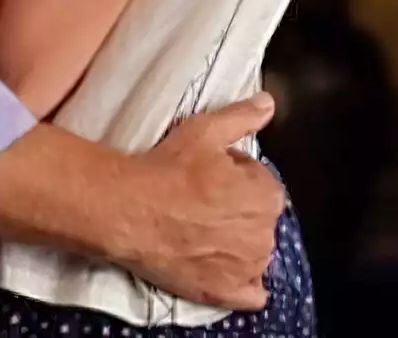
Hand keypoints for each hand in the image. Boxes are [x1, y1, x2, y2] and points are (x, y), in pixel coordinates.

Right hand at [120, 94, 281, 310]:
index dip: (239, 177)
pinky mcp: (225, 292)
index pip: (263, 184)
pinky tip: (226, 269)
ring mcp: (246, 268)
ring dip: (239, 244)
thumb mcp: (206, 131)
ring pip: (255, 253)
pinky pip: (251, 294)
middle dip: (239, 210)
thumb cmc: (168, 170)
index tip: (214, 175)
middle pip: (259, 220)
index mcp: (266, 196)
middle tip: (204, 201)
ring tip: (203, 230)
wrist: (129, 211)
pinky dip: (244, 284)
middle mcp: (264, 235)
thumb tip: (268, 103)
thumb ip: (242, 117)